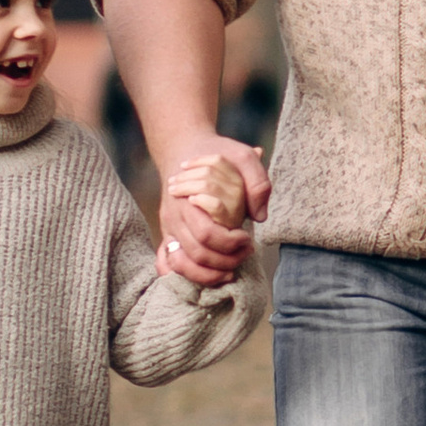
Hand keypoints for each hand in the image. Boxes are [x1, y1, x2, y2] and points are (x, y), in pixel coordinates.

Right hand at [157, 137, 262, 283]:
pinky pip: (165, 263)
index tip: (247, 237)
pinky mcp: (168, 234)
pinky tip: (205, 275)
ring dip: (208, 275)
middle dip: (225, 260)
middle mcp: (176, 217)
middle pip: (196, 253)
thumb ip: (256, 180)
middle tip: (246, 252)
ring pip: (181, 264)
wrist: (183, 149)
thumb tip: (259, 216)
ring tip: (231, 271)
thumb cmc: (216, 154)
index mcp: (190, 199)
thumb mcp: (240, 155)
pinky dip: (181, 275)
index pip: (207, 234)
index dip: (230, 243)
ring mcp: (169, 228)